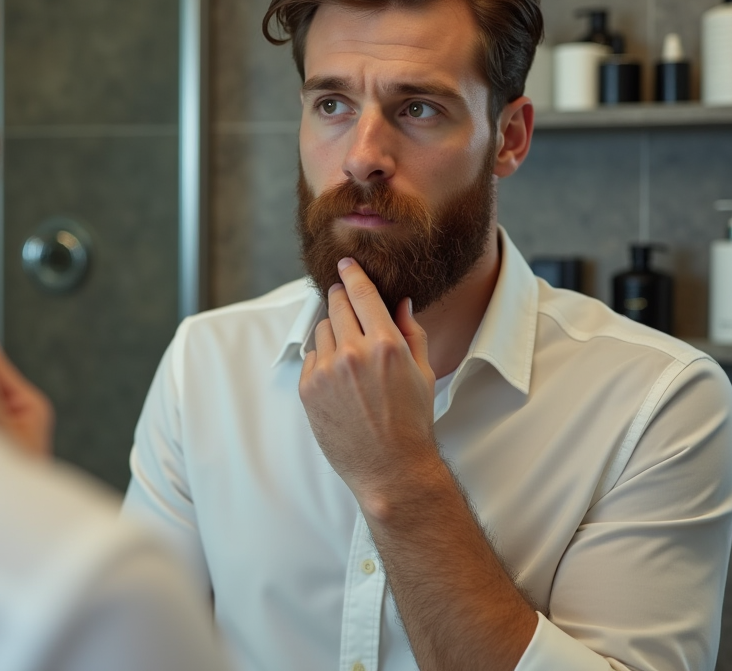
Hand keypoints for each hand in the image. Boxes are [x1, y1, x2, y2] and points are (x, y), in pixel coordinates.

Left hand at [298, 257, 437, 507]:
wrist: (389, 468)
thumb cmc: (411, 422)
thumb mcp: (423, 373)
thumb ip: (411, 331)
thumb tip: (400, 302)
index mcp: (385, 344)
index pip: (361, 293)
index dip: (352, 274)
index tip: (345, 263)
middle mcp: (352, 353)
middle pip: (335, 305)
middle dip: (340, 298)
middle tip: (344, 300)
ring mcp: (326, 371)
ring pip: (321, 330)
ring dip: (333, 331)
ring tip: (350, 355)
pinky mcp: (308, 388)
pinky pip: (311, 357)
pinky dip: (322, 359)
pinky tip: (340, 378)